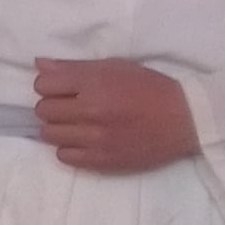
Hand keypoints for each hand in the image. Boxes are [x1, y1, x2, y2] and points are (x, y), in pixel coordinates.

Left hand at [30, 57, 200, 174]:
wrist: (184, 119)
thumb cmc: (150, 87)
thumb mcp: (115, 67)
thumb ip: (75, 67)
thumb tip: (39, 64)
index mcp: (95, 83)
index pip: (43, 85)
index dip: (49, 85)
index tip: (62, 88)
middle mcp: (91, 110)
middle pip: (43, 110)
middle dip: (52, 106)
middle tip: (70, 107)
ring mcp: (95, 138)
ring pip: (49, 134)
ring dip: (58, 128)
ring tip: (76, 124)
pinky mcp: (102, 160)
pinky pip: (64, 156)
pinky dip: (69, 148)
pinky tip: (83, 141)